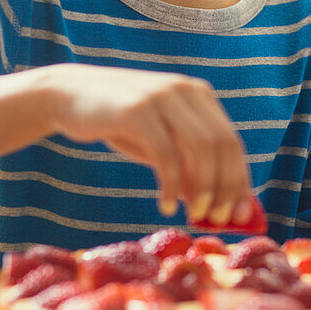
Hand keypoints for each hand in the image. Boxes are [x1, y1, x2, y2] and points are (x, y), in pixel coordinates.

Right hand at [45, 63, 252, 224]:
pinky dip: (170, 184)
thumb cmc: (121, 125)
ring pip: (200, 147)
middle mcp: (185, 90)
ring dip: (203, 187)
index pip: (231, 141)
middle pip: (222, 145)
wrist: (70, 95)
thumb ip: (187, 167)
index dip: (239, 180)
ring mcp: (162, 96)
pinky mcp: (138, 109)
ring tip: (194, 214)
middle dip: (225, 187)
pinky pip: (166, 153)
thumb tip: (214, 208)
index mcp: (198, 94)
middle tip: (218, 219)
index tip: (240, 215)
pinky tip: (165, 205)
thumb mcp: (159, 145)